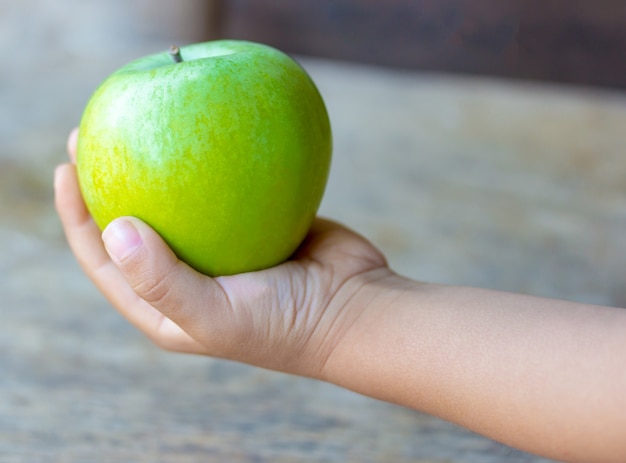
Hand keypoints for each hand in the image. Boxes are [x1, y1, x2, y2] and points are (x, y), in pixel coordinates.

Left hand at [54, 128, 390, 376]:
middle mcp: (189, 276)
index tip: (67, 167)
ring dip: (156, 166)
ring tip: (140, 123)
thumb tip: (114, 227)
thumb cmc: (285, 324)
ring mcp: (223, 249)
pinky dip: (211, 162)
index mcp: (167, 306)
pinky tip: (204, 129)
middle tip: (93, 134)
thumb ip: (162, 282)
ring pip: (178, 202)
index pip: (107, 261)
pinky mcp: (256, 225)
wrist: (354, 308)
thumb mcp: (217, 317)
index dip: (79, 217)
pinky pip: (224, 190)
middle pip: (136, 223)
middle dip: (108, 182)